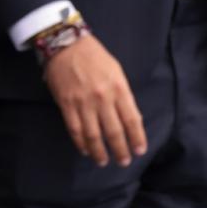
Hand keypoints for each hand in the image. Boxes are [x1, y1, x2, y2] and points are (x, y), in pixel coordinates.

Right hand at [42, 35, 146, 165]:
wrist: (66, 45)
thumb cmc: (95, 57)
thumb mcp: (117, 72)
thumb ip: (123, 96)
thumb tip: (131, 119)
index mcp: (119, 89)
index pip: (132, 119)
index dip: (136, 138)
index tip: (140, 150)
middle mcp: (103, 98)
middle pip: (114, 131)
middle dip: (120, 150)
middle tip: (124, 162)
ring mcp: (83, 103)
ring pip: (93, 135)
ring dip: (99, 152)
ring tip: (104, 162)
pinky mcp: (66, 105)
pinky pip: (75, 129)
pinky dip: (81, 143)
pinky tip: (85, 150)